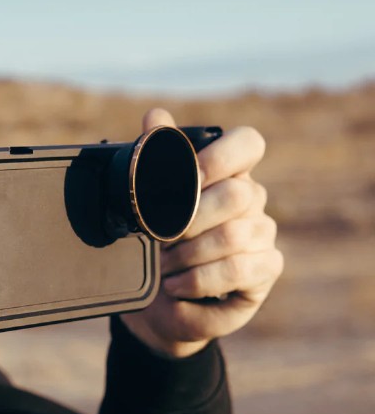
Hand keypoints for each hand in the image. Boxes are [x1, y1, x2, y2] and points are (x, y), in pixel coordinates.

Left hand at [121, 109, 283, 357]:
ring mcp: (263, 235)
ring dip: (187, 253)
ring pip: (234, 234)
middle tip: (158, 236)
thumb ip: (154, 154)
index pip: (248, 143)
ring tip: (162, 264)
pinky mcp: (265, 270)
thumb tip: (155, 115)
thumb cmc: (157, 240)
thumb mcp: (148, 199)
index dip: (219, 157)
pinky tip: (176, 284)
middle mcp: (252, 199)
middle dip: (188, 218)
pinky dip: (198, 278)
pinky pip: (238, 269)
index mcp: (227, 172)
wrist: (159, 298)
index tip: (187, 177)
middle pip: (237, 194)